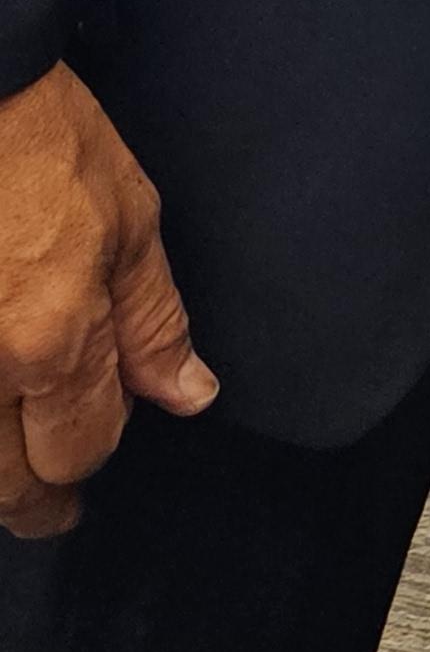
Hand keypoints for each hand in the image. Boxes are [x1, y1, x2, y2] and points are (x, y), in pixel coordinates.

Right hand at [0, 63, 214, 536]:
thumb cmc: (51, 144)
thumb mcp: (131, 220)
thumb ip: (154, 322)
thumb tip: (189, 396)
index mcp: (50, 340)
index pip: (78, 450)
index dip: (97, 448)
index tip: (103, 430)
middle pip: (6, 485)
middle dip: (37, 498)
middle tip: (55, 507)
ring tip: (16, 472)